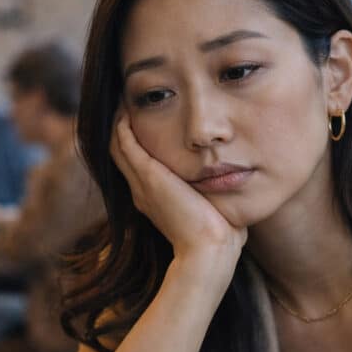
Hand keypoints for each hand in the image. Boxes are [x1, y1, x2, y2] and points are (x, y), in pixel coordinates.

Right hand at [110, 110, 246, 260]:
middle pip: (121, 153)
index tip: (145, 122)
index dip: (136, 144)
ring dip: (118, 123)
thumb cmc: (219, 237)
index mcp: (155, 200)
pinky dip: (122, 125)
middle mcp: (142, 191)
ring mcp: (142, 184)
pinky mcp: (147, 176)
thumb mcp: (214, 210)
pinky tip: (126, 109)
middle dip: (122, 128)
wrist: (209, 251)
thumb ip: (215, 197)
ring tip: (123, 100)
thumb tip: (233, 188)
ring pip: (118, 146)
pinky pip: (124, 143)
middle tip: (127, 103)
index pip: (137, 166)